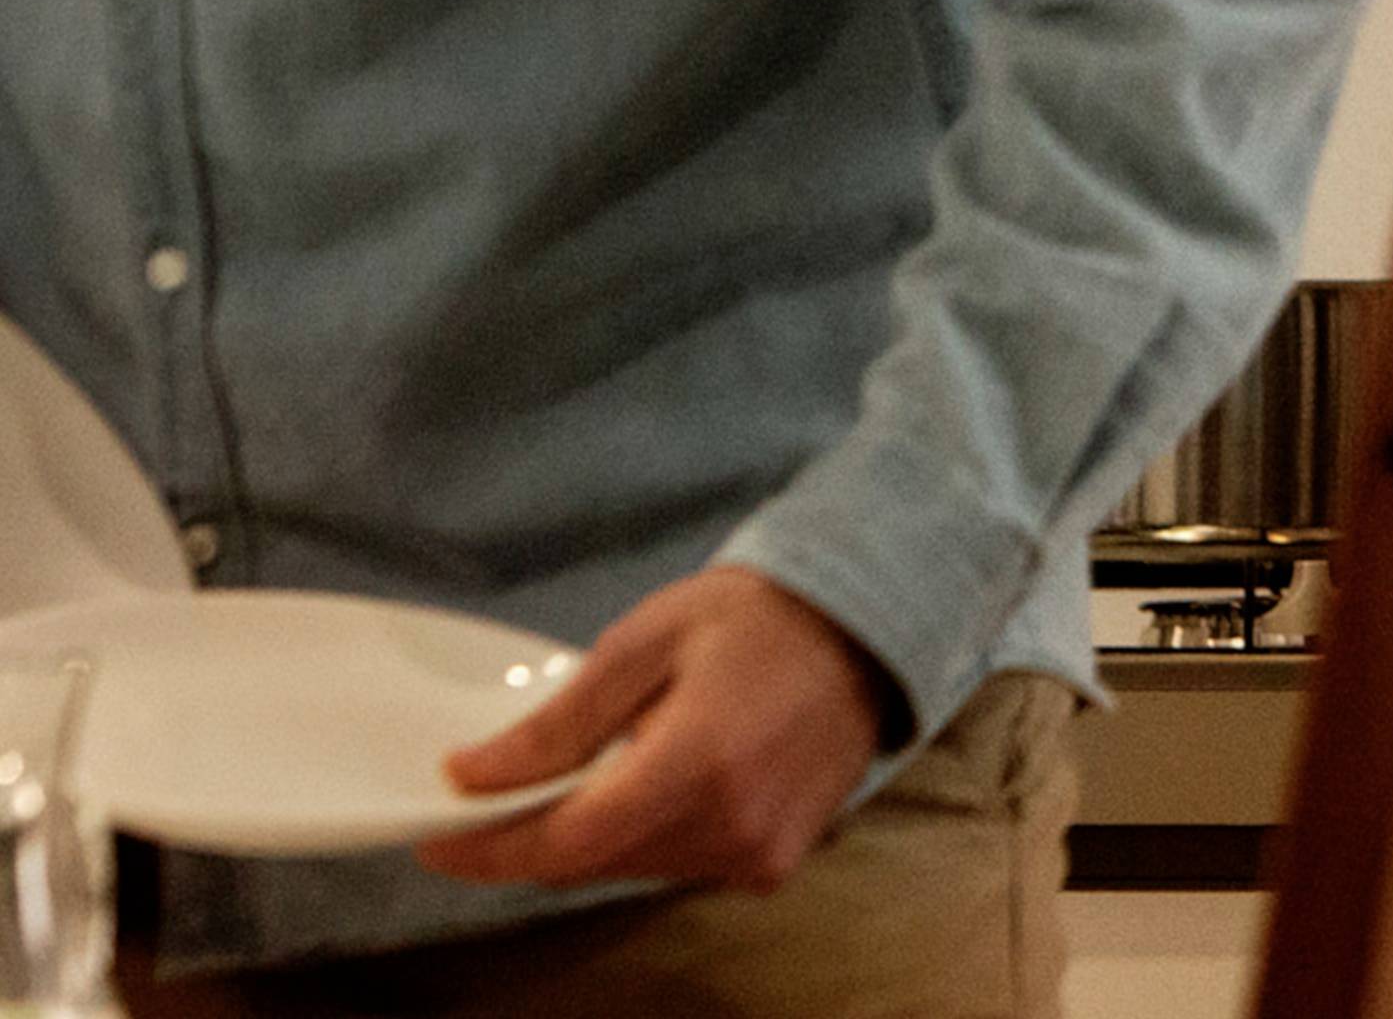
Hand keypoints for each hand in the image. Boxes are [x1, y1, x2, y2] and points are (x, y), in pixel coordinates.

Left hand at [419, 565, 892, 893]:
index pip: (562, 841)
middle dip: (535, 833)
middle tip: (503, 791)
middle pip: (590, 862)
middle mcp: (729, 825)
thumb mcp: (646, 641)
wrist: (864, 627)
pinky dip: (648, 836)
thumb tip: (472, 777)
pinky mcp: (772, 865)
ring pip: (630, 869)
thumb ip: (560, 720)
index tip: (434, 839)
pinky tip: (660, 782)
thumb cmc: (755, 618)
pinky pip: (677, 867)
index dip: (487, 851)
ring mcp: (755, 853)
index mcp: (695, 762)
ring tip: (599, 767)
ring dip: (595, 833)